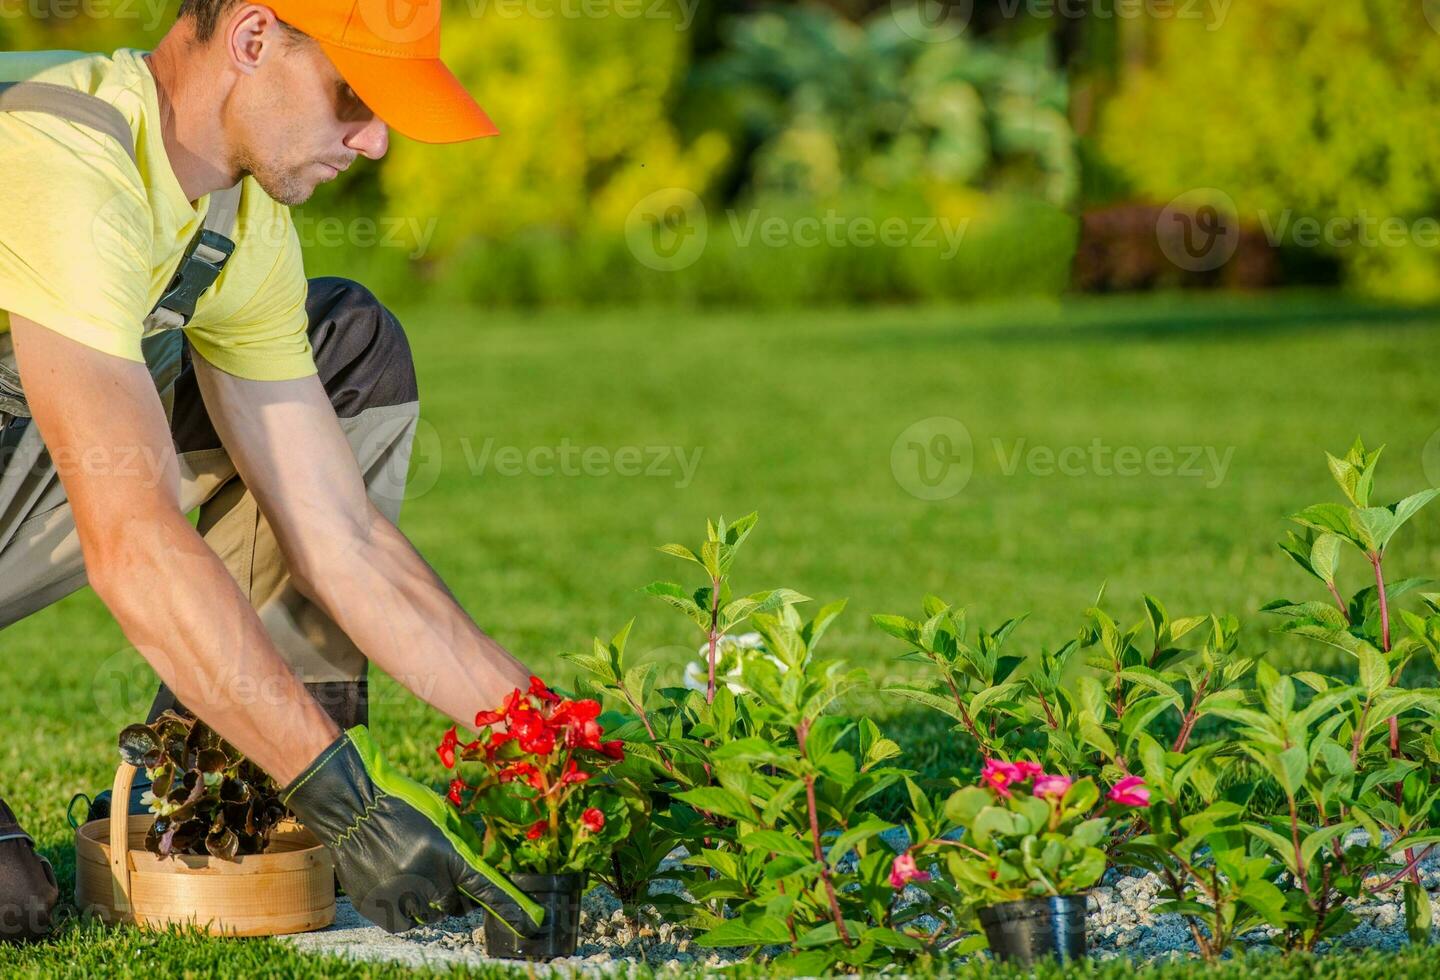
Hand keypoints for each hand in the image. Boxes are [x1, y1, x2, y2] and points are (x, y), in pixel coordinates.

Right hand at [281, 726, 543, 934]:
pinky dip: (403, 904)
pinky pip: (403, 918)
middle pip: (456, 903)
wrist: (352, 808)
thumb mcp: (442, 817)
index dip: (512, 909)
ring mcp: (399, 898)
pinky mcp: (377, 909)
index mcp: (447, 855)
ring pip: (429, 914)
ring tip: (408, 867)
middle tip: (435, 866)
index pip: (488, 890)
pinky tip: (392, 877)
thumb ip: (463, 846)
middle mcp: (425, 881)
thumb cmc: (402, 804)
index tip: (533, 924)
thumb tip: (481, 871)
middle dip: (453, 890)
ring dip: (427, 897)